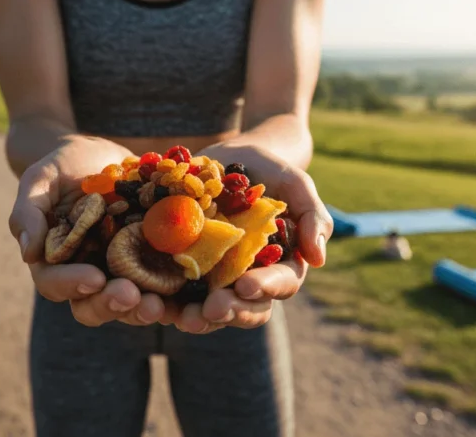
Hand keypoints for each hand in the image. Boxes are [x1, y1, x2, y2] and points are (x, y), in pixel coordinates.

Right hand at [8, 136, 166, 327]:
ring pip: (129, 303)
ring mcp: (121, 271)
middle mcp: (87, 274)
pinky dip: (173, 291)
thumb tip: (29, 253)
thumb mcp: (40, 179)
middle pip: (94, 305)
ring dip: (143, 308)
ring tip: (159, 304)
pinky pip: (162, 283)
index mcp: (55, 262)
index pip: (55, 284)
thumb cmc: (62, 167)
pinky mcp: (151, 261)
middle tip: (132, 296)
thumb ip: (28, 212)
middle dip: (112, 304)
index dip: (72, 285)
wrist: (101, 155)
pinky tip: (188, 288)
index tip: (93, 278)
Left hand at [166, 144, 332, 332]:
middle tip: (212, 308)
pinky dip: (169, 302)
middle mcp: (249, 278)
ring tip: (184, 317)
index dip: (265, 288)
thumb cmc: (267, 170)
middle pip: (246, 307)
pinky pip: (177, 293)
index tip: (246, 285)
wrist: (225, 157)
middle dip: (230, 311)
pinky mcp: (185, 270)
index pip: (280, 284)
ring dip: (199, 318)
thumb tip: (318, 259)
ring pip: (212, 310)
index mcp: (280, 264)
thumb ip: (312, 216)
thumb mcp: (294, 183)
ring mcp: (216, 277)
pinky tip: (156, 302)